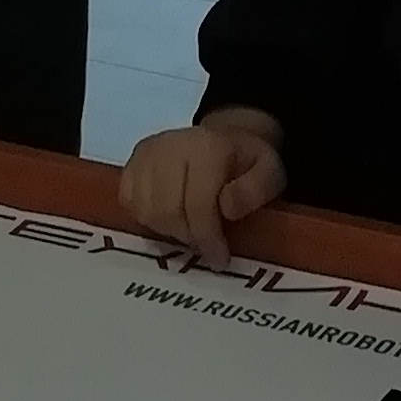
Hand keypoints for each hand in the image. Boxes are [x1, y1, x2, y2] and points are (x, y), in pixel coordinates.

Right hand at [119, 114, 284, 271]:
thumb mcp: (270, 172)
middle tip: (206, 244)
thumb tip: (228, 209)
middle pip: (167, 210)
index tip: (220, 259)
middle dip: (189, 237)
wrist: (225, 141)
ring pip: (147, 211)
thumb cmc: (247, 163)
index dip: (207, 237)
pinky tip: (170, 218)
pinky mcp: (130, 163)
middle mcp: (170, 146)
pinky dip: (149, 219)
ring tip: (191, 228)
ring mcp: (146, 154)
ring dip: (169, 231)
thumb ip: (256, 189)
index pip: (197, 203)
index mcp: (207, 147)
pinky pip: (130, 204)